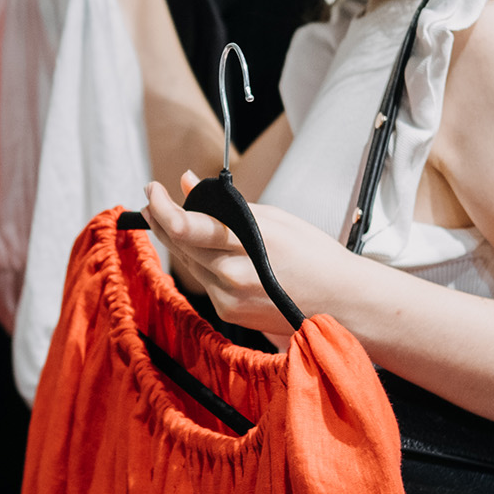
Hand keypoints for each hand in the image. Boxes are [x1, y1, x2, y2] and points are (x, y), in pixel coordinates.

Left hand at [142, 172, 350, 335]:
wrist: (341, 302)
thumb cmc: (313, 254)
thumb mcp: (273, 218)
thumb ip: (224, 204)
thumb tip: (185, 181)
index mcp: (250, 242)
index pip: (189, 227)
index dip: (162, 207)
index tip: (152, 189)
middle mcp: (234, 274)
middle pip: (180, 244)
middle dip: (160, 219)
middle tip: (152, 199)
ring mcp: (228, 297)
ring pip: (187, 262)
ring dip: (176, 239)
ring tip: (168, 217)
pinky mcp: (228, 312)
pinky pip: (202, 280)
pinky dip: (197, 260)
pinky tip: (200, 247)